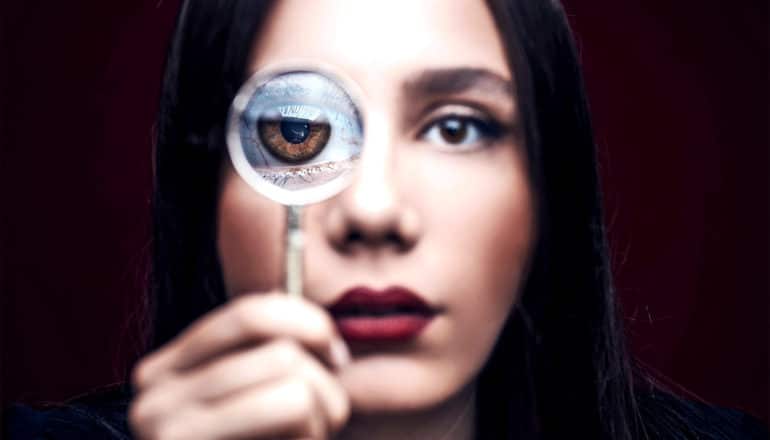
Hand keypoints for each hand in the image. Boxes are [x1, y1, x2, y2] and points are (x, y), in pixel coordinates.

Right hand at [129, 292, 350, 439]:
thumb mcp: (261, 405)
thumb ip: (274, 361)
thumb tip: (322, 326)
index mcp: (169, 370)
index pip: (250, 311)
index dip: (309, 323)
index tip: (335, 356)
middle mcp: (154, 392)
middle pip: (282, 351)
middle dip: (325, 387)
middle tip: (320, 422)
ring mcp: (165, 425)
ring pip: (293, 379)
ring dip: (322, 416)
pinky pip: (291, 405)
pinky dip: (311, 433)